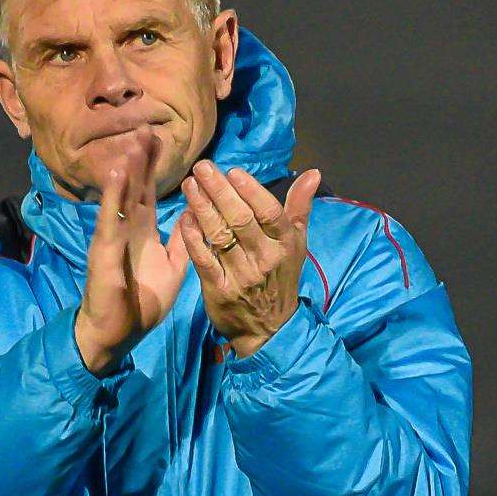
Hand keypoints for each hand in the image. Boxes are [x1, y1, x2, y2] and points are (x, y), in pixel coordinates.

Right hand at [73, 127, 191, 375]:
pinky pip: (111, 218)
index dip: (156, 170)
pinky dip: (114, 196)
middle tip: (148, 128)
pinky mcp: (104, 249)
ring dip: (128, 168)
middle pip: (136, 187)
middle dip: (141, 159)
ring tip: (135, 140)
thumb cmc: (141, 304)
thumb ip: (182, 242)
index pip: (150, 194)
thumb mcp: (173, 269)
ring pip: (122, 196)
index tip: (162, 142)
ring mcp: (114, 236)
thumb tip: (195, 215)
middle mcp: (128, 229)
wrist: (116, 333)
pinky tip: (119, 173)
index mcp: (144, 233)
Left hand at [177, 159, 320, 357]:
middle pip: (241, 219)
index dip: (251, 191)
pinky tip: (184, 218)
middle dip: (220, 191)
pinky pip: (204, 260)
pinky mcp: (219, 289)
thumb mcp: (296, 243)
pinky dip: (193, 238)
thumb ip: (300, 207)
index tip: (233, 171)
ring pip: (220, 235)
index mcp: (284, 243)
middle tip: (202, 168)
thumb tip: (312, 173)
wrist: (269, 328)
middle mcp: (265, 258)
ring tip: (189, 185)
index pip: (269, 212)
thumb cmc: (281, 277)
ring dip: (202, 208)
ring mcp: (241, 275)